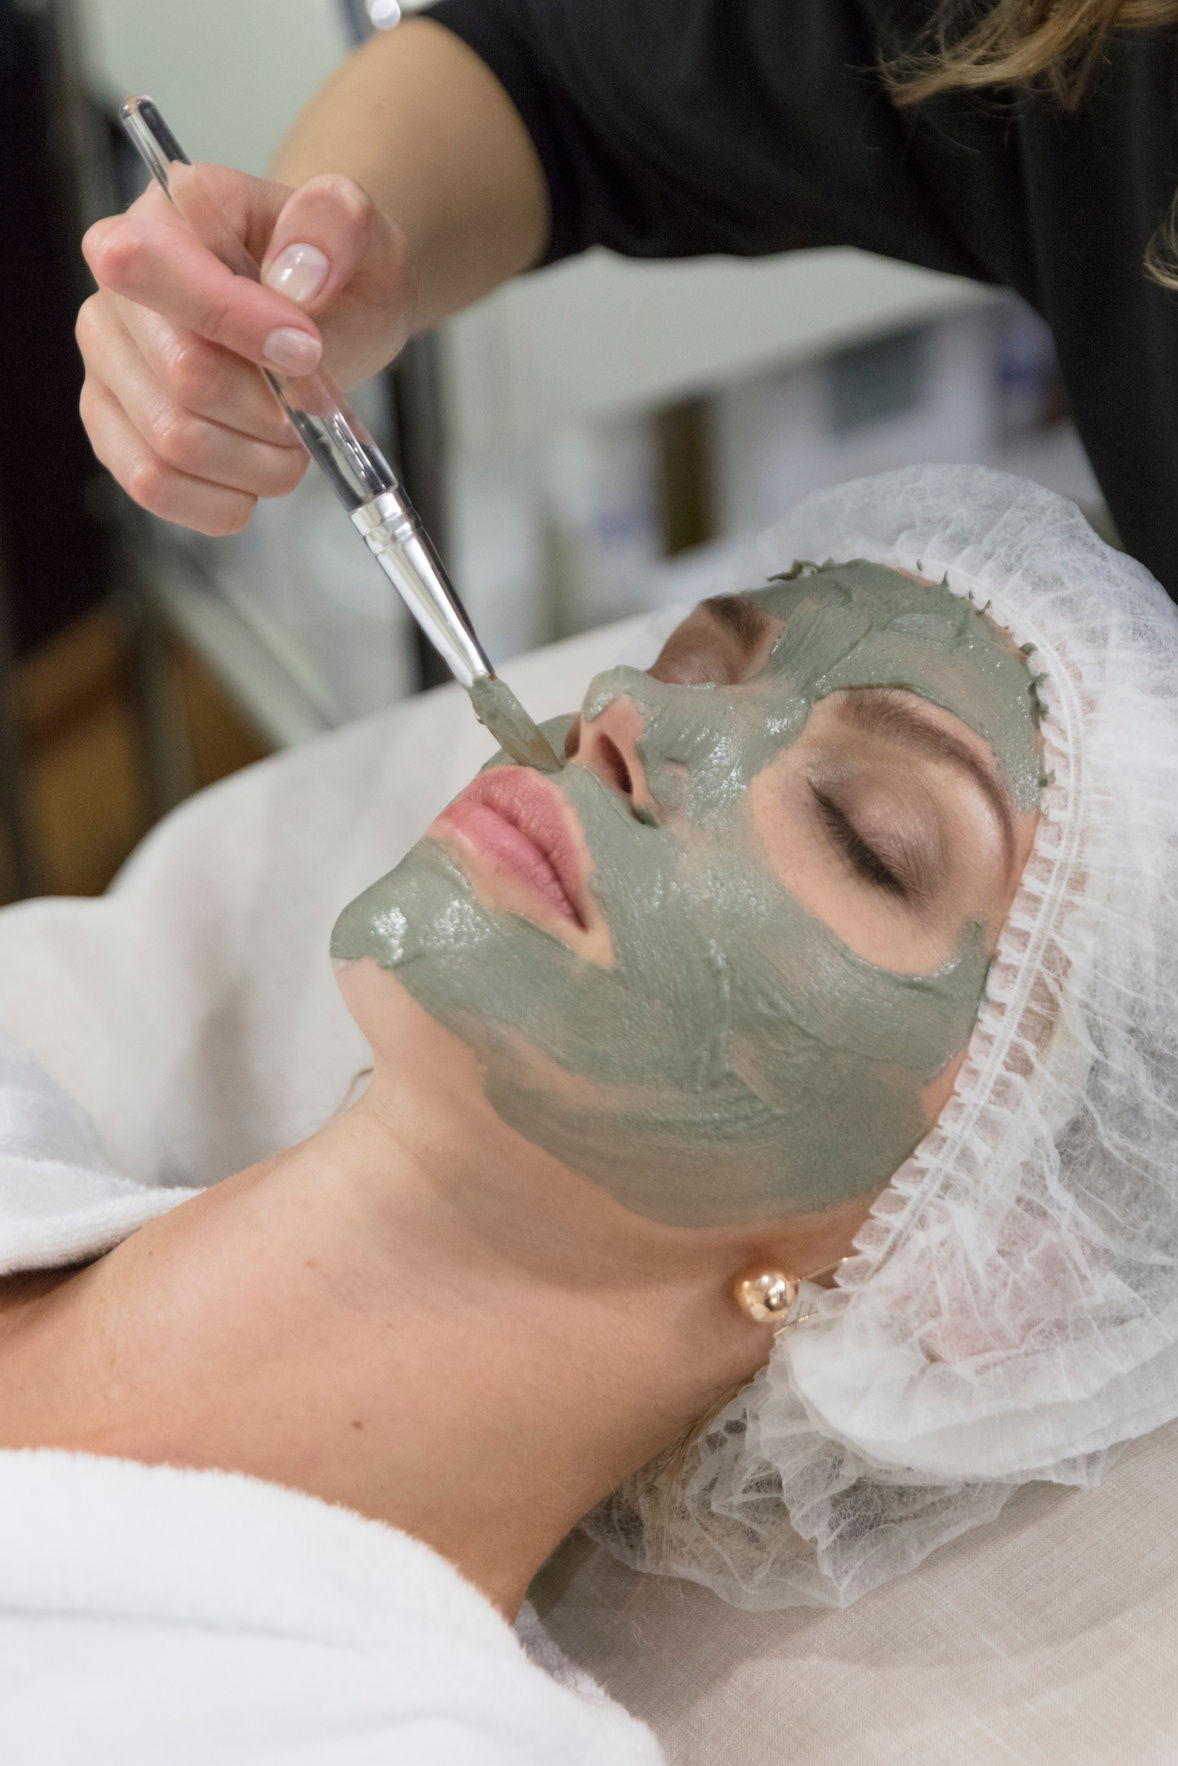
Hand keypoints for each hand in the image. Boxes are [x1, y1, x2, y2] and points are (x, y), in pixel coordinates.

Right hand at [77, 166, 415, 534]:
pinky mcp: (117, 432)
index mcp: (163, 220)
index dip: (232, 319)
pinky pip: (154, 486)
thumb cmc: (333, 272)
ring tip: (292, 439)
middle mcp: (117, 295)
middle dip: (270, 406)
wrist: (332, 316)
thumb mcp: (359, 226)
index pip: (147, 265)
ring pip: (172, 443)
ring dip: (258, 461)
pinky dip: (224, 500)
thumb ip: (333, 223)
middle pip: (182, 375)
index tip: (306, 349)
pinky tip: (257, 477)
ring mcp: (109, 369)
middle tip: (312, 402)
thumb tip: (298, 277)